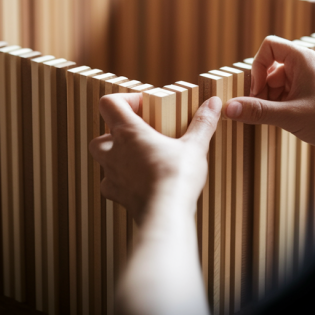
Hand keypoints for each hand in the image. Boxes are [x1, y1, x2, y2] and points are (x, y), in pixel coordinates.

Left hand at [89, 93, 221, 222]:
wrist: (165, 214)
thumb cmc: (177, 177)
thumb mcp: (195, 146)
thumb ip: (202, 122)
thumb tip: (213, 102)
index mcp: (129, 132)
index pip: (109, 103)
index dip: (125, 100)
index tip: (145, 107)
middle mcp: (114, 151)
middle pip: (100, 133)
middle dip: (115, 132)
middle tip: (139, 135)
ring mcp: (112, 174)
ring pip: (101, 158)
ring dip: (114, 155)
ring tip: (136, 157)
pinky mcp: (116, 194)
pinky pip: (109, 184)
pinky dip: (118, 181)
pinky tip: (136, 182)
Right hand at [223, 36, 314, 174]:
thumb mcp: (290, 116)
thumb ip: (257, 111)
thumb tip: (227, 108)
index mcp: (302, 59)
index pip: (268, 47)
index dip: (257, 68)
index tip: (258, 92)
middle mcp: (305, 66)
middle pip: (269, 69)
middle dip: (262, 91)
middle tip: (264, 111)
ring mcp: (309, 80)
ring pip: (276, 84)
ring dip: (270, 102)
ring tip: (280, 119)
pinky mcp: (312, 95)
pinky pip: (286, 95)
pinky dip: (280, 107)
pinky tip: (287, 122)